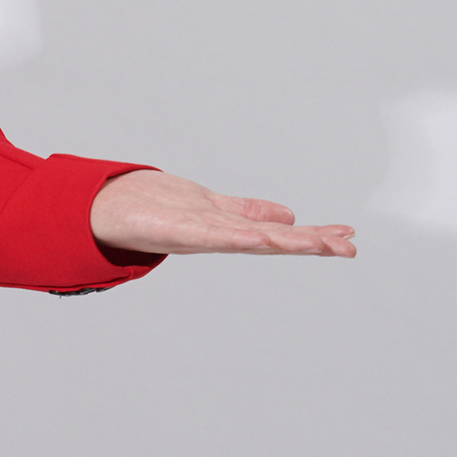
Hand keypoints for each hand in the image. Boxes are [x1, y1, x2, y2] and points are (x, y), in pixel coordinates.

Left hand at [89, 170, 354, 257]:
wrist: (107, 209)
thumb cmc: (157, 208)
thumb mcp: (216, 206)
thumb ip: (250, 212)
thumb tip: (288, 217)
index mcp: (231, 229)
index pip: (280, 233)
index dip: (313, 236)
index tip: (348, 238)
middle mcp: (220, 236)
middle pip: (273, 241)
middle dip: (311, 244)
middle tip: (349, 249)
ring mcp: (201, 234)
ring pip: (251, 240)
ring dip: (285, 243)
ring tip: (319, 244)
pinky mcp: (179, 230)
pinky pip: (214, 235)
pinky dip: (239, 236)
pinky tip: (263, 238)